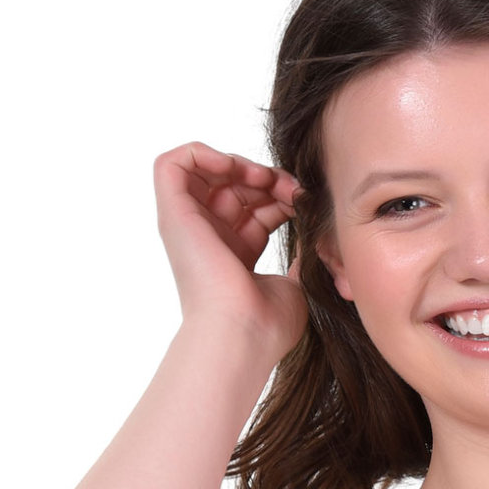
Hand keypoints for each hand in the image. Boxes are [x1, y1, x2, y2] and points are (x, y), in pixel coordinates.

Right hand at [153, 142, 307, 357]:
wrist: (241, 334)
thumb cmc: (267, 324)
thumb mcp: (295, 284)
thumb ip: (303, 256)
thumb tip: (315, 234)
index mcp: (236, 255)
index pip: (257, 208)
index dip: (281, 196)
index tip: (304, 201)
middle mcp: (210, 238)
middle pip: (236, 187)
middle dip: (268, 177)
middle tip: (293, 188)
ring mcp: (189, 226)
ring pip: (208, 171)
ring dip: (241, 164)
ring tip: (267, 179)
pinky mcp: (173, 215)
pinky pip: (173, 164)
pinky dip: (203, 154)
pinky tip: (234, 168)